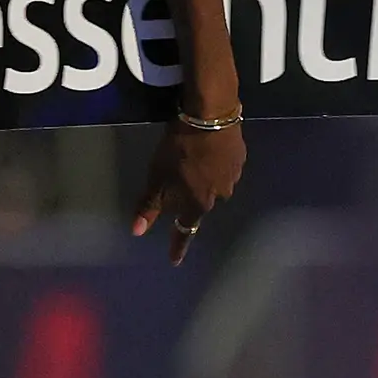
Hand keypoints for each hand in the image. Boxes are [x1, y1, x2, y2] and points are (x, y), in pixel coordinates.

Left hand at [129, 118, 245, 264]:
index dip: (178, 246)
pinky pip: (224, 167)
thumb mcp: (158, 176)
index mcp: (198, 203)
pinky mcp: (240, 158)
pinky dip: (215, 163)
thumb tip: (137, 231)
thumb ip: (149, 204)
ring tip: (193, 158)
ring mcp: (233, 177)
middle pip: (200, 202)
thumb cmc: (179, 149)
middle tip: (179, 177)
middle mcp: (219, 196)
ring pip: (213, 184)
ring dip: (204, 177)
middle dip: (190, 195)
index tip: (174, 261)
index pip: (185, 230)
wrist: (210, 116)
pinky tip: (209, 150)